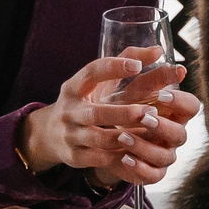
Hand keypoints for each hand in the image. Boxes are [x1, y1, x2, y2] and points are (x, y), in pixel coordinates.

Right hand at [17, 55, 192, 183]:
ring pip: (98, 139)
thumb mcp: (96, 82)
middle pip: (95, 113)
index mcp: (74, 87)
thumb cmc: (84, 102)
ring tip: (150, 133)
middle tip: (151, 112)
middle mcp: (68, 110)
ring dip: (125, 137)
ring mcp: (69, 134)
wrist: (49, 135)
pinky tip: (137, 153)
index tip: (137, 66)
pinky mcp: (73, 156)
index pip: (91, 72)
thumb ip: (126, 61)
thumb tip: (159, 49)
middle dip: (124, 114)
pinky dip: (118, 157)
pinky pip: (98, 159)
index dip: (114, 68)